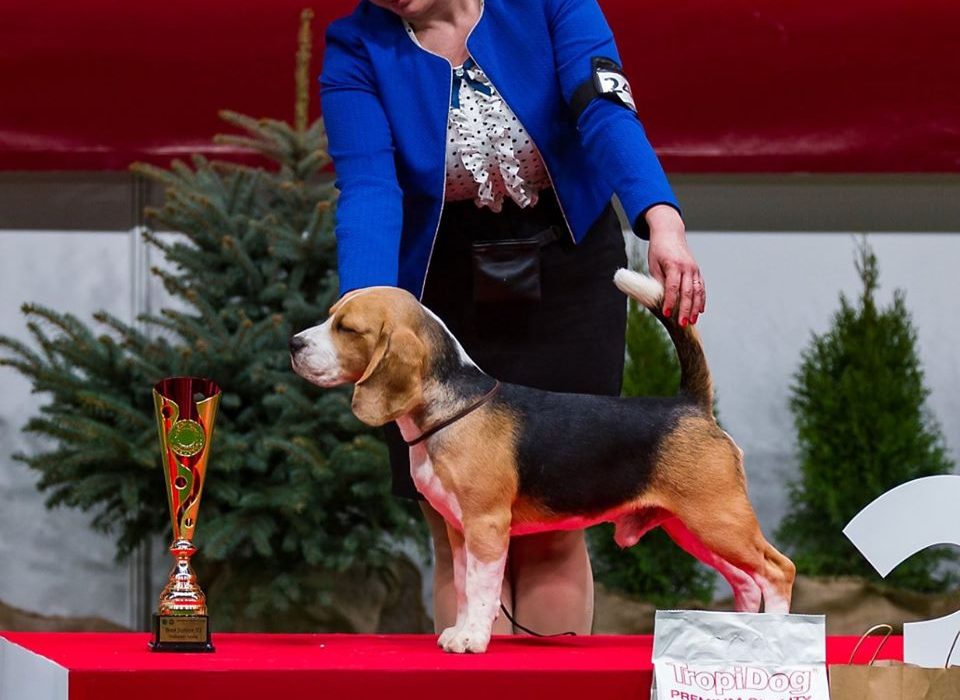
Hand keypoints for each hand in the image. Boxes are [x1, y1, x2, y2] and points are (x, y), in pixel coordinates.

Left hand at [645, 205, 704, 325]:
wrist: (670, 233)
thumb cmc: (658, 250)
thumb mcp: (653, 265)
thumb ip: (658, 282)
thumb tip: (658, 300)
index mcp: (673, 265)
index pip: (672, 287)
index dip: (670, 301)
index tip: (666, 313)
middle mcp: (687, 267)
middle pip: (688, 292)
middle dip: (684, 309)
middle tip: (681, 323)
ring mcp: (694, 269)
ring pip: (697, 291)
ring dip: (694, 308)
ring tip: (691, 321)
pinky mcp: (697, 272)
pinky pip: (701, 288)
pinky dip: (701, 300)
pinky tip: (699, 311)